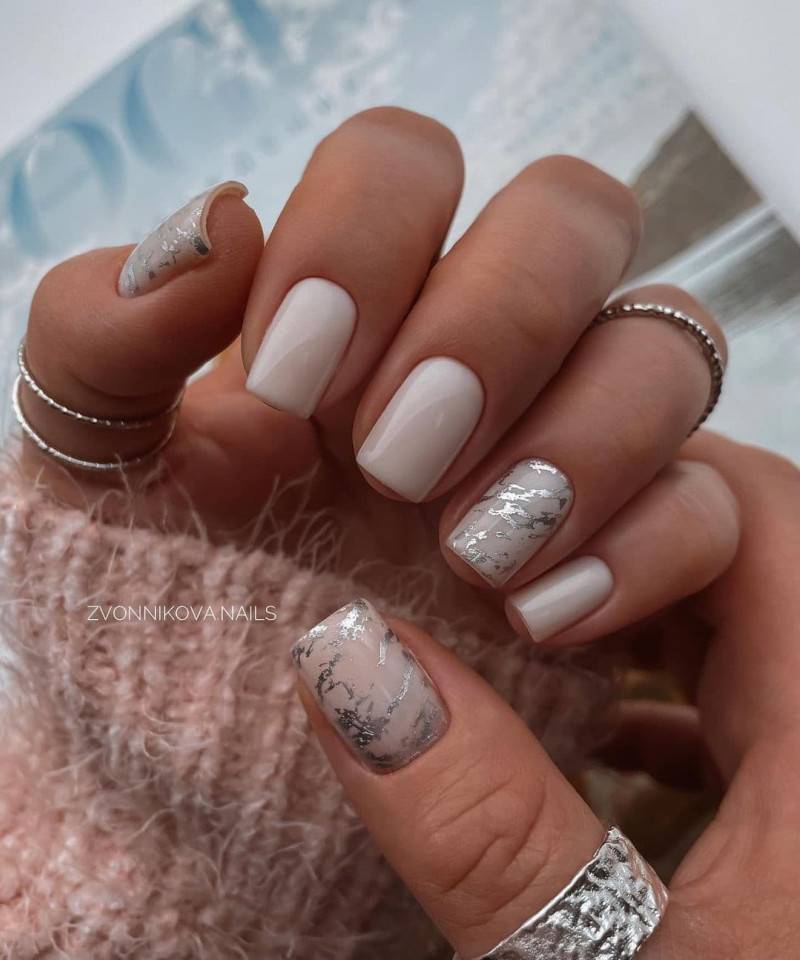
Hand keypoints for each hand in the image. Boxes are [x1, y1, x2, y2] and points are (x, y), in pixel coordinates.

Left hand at [20, 109, 733, 640]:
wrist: (221, 763)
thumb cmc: (149, 611)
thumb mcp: (91, 473)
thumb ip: (102, 334)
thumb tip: (216, 223)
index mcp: (348, 308)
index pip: (405, 162)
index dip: (364, 240)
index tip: (291, 386)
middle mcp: (469, 353)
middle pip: (572, 215)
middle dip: (496, 323)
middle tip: (397, 460)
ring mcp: (556, 443)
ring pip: (665, 343)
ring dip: (584, 433)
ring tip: (473, 554)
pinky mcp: (620, 547)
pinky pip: (709, 500)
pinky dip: (644, 544)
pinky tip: (538, 616)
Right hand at [292, 432, 799, 958]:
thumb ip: (482, 823)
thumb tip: (344, 660)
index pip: (757, 510)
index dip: (623, 496)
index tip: (503, 556)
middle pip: (743, 549)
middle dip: (607, 544)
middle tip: (483, 575)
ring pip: (741, 620)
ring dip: (626, 616)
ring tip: (511, 634)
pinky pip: (750, 702)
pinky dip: (663, 694)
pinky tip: (585, 734)